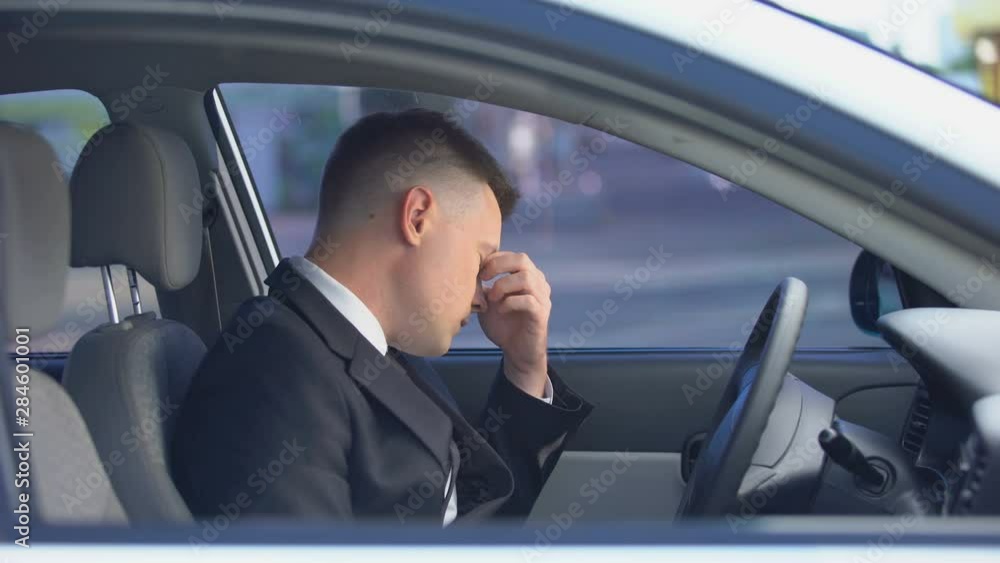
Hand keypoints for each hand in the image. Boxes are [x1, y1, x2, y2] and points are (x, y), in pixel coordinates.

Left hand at [478, 251, 550, 397]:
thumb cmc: (503, 324)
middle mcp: (538, 283)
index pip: (513, 256)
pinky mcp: (541, 314)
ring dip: (503, 285)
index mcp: (527, 276)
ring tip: (492, 298)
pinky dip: (510, 303)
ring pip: (526, 278)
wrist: (517, 351)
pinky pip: (528, 301)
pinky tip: (500, 310)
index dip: (494, 258)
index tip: (478, 270)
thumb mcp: (488, 302)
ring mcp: (542, 298)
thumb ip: (483, 286)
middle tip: (484, 277)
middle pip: (522, 259)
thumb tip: (467, 271)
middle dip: (498, 265)